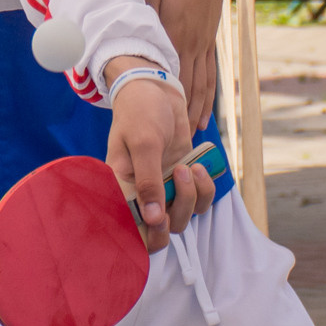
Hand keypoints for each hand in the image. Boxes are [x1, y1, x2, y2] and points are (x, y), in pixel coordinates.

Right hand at [103, 54, 207, 250]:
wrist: (156, 89)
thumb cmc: (141, 112)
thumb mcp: (143, 143)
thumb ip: (148, 182)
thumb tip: (153, 219)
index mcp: (121, 189)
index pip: (131, 229)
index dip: (147, 236)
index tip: (161, 220)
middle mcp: (141, 195)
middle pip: (162, 230)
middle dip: (178, 211)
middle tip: (180, 179)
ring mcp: (163, 189)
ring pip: (183, 217)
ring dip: (192, 197)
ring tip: (189, 167)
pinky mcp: (181, 181)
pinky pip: (199, 201)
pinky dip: (204, 189)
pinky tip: (198, 167)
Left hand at [144, 0, 222, 128]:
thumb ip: (147, 27)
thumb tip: (137, 52)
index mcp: (175, 36)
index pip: (167, 77)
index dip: (161, 103)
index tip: (152, 124)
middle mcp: (192, 46)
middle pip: (185, 89)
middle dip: (178, 118)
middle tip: (172, 144)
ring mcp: (204, 46)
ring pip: (201, 86)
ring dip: (195, 113)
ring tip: (189, 138)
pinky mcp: (211, 43)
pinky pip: (211, 75)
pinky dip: (208, 97)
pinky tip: (204, 113)